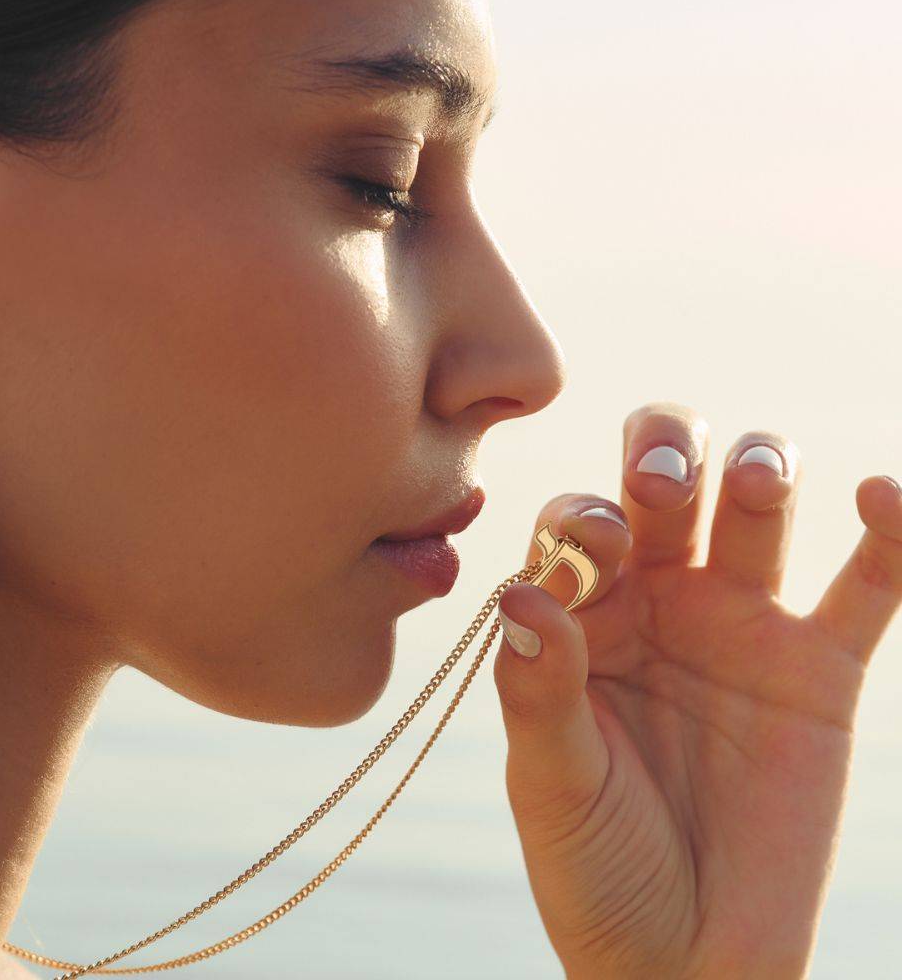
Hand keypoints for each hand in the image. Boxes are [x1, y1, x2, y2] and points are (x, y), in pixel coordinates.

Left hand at [492, 401, 901, 979]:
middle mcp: (658, 600)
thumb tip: (517, 592)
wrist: (685, 955)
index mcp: (581, 616)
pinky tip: (881, 495)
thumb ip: (536, 689)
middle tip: (661, 484)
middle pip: (663, 482)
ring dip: (758, 465)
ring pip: (756, 506)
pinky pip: (866, 585)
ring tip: (754, 480)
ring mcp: (739, 624)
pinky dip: (888, 535)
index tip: (592, 552)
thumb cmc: (596, 866)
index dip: (580, 517)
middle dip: (663, 453)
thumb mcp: (551, 782)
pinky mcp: (817, 667)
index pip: (575, 524)